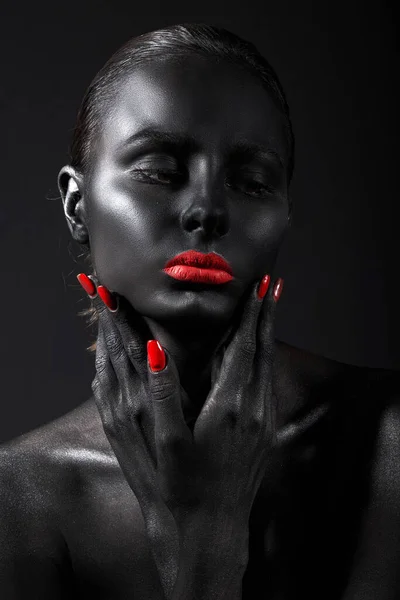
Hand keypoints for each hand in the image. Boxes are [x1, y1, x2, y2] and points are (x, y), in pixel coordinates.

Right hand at [78, 272, 326, 598]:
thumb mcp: (166, 442)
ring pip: (268, 367)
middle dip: (265, 316)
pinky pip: (266, 384)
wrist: (214, 528)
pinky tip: (257, 356)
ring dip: (266, 336)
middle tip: (270, 285)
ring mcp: (263, 422)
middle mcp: (253, 410)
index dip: (250, 315)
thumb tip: (154, 351)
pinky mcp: (265, 433)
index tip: (259, 286)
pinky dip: (264, 359)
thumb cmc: (185, 487)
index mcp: (230, 406)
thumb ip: (161, 393)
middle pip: (263, 351)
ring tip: (266, 311)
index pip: (244, 348)